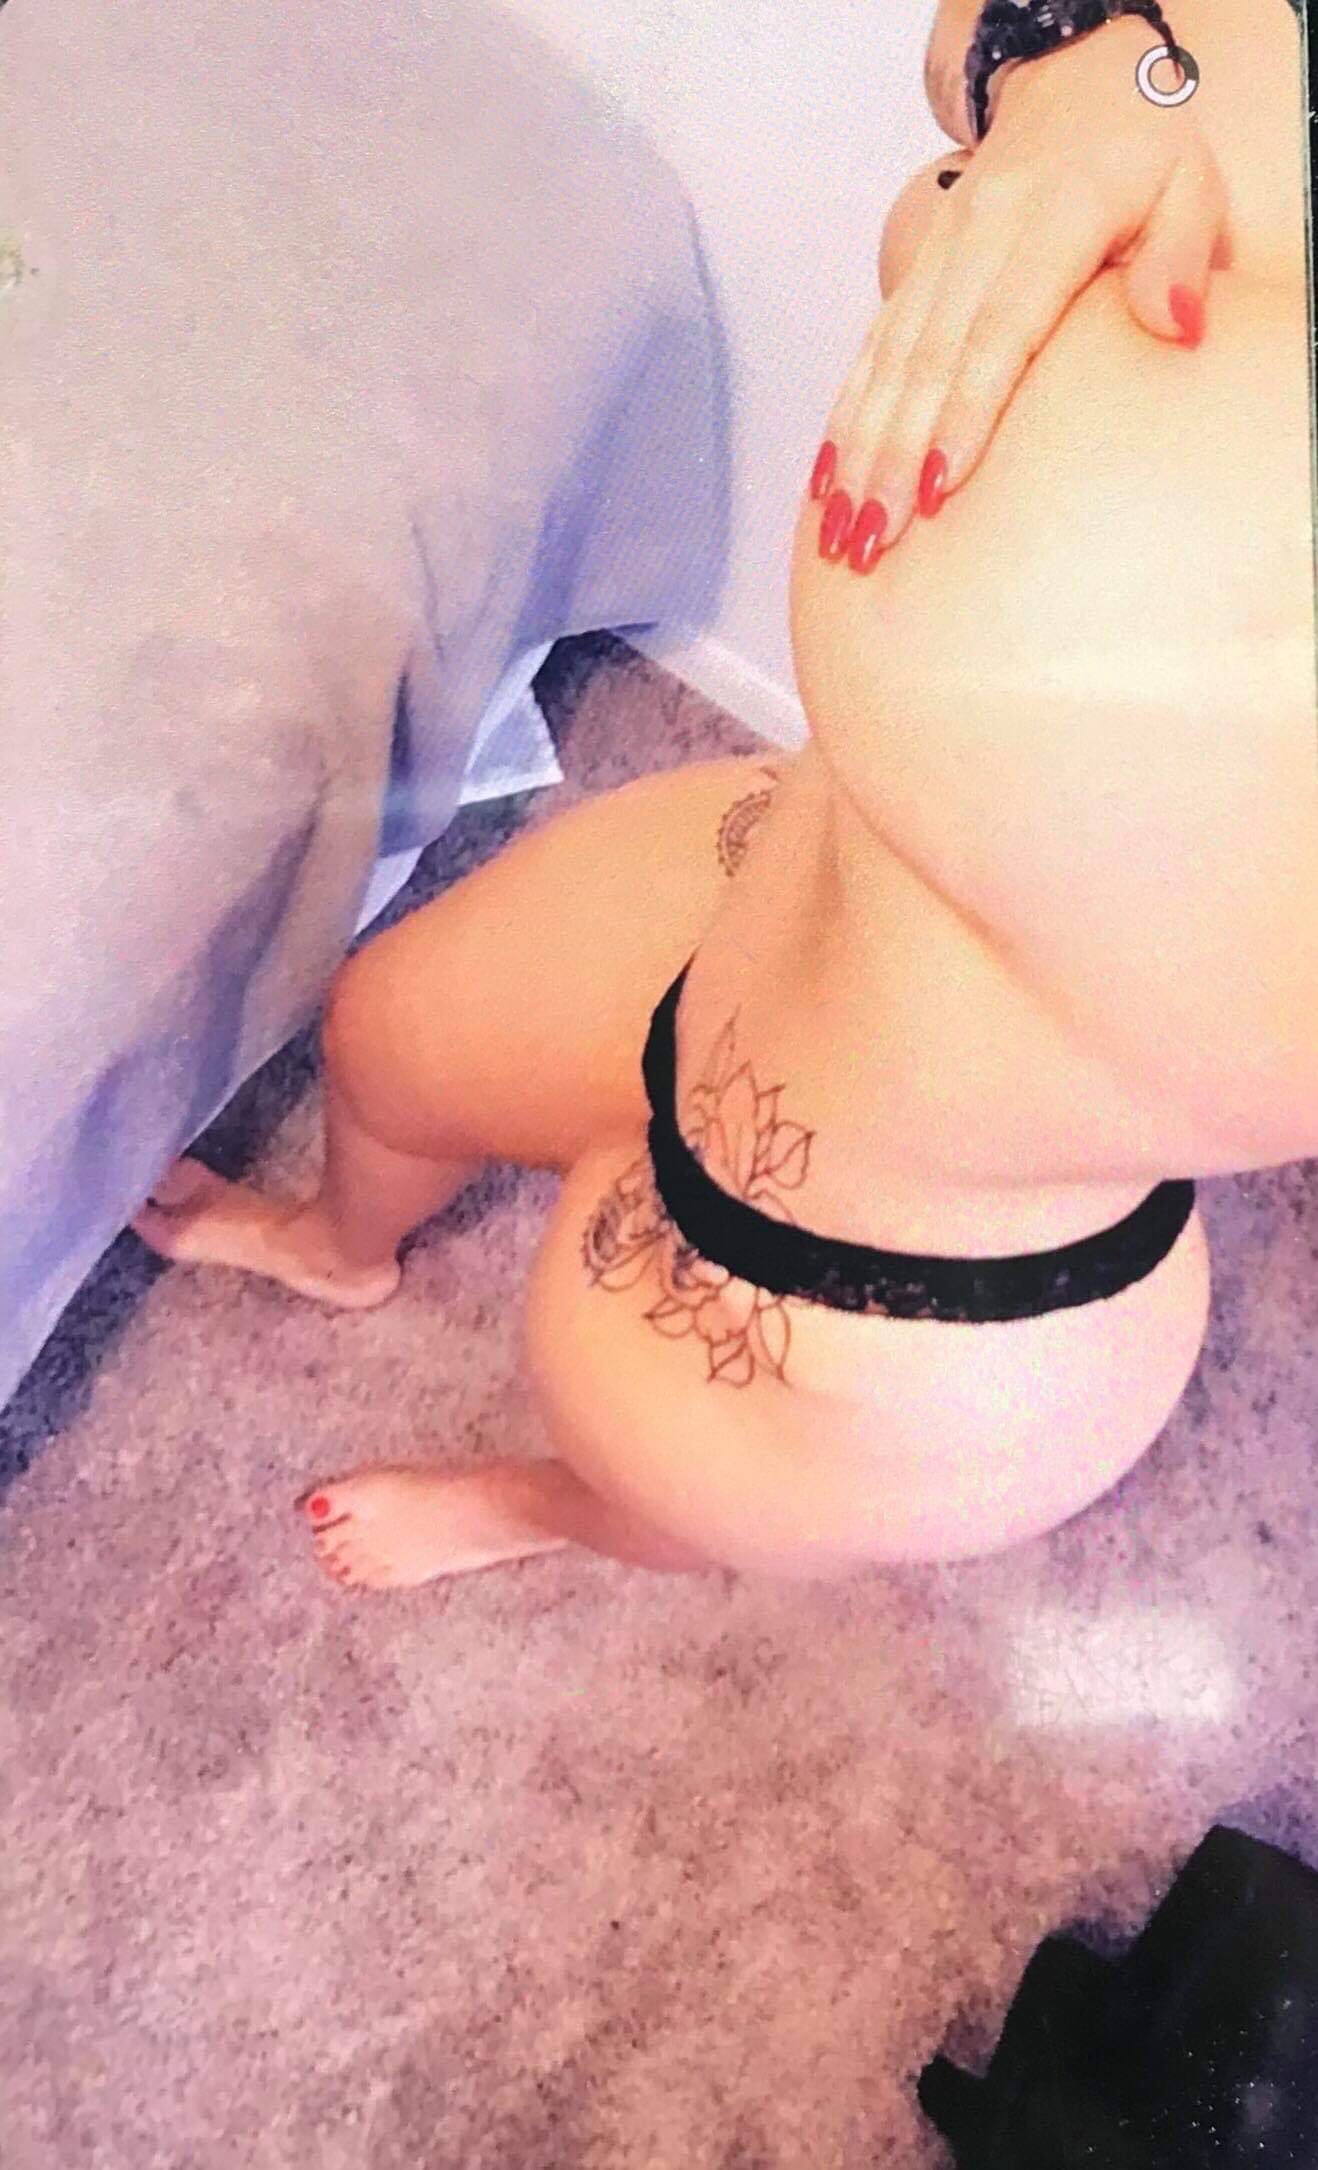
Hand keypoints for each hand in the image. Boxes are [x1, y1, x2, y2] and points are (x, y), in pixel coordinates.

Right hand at [808, 18, 1230, 571]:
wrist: (1071, 90)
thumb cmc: (1141, 157)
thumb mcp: (1189, 185)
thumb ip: (1182, 252)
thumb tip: (1177, 326)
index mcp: (1055, 217)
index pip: (1001, 329)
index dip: (965, 410)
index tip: (942, 486)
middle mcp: (981, 235)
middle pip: (928, 360)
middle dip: (894, 456)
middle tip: (875, 538)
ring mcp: (938, 254)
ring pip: (887, 363)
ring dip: (859, 453)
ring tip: (844, 531)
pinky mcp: (916, 273)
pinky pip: (871, 353)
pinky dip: (846, 420)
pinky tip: (827, 483)